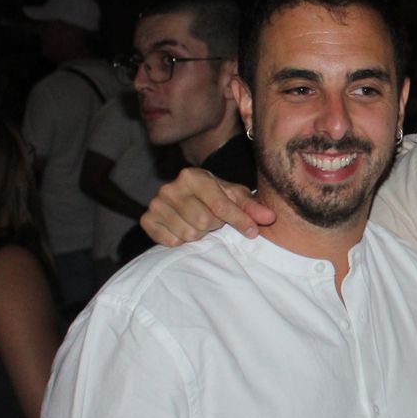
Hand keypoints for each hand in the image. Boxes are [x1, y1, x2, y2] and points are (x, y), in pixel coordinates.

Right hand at [140, 167, 273, 245]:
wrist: (188, 199)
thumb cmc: (215, 197)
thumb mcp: (235, 197)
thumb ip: (252, 207)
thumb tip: (269, 217)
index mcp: (192, 176)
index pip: (219, 205)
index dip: (239, 221)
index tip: (253, 232)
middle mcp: (170, 187)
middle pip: (203, 222)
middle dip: (215, 226)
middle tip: (215, 221)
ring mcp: (156, 203)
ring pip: (188, 234)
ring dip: (200, 234)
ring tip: (200, 224)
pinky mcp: (147, 220)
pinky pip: (170, 241)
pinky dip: (181, 240)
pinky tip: (184, 229)